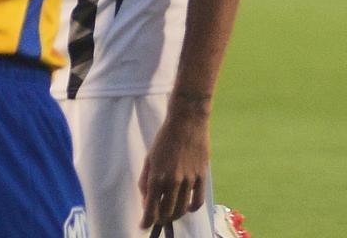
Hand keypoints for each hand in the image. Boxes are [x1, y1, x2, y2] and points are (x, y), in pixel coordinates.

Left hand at [138, 101, 210, 229]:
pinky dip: (191, 208)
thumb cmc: (165, 138)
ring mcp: (189, 180)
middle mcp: (172, 182)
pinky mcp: (202, 176)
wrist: (187, 121)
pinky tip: (187, 206)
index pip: (150, 210)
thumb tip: (147, 200)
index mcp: (156, 177)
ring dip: (174, 215)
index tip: (144, 225)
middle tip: (158, 217)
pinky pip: (198, 201)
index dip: (146, 222)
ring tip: (171, 213)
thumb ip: (145, 181)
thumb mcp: (149, 158)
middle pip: (166, 214)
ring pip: (181, 210)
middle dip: (160, 220)